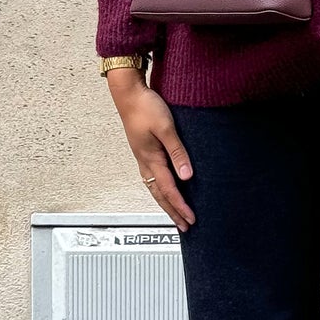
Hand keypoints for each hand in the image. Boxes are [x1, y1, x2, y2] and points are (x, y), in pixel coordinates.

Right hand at [106, 71, 194, 230]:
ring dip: (165, 203)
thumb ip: (177, 152)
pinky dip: (160, 189)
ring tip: (175, 214)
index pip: (169, 189)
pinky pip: (152, 177)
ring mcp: (142, 157)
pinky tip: (164, 189)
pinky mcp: (143, 151)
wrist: (128, 93)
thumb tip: (187, 176)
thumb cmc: (146, 107)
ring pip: (154, 188)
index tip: (191, 219)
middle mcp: (145, 162)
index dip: (180, 206)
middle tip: (184, 226)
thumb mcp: (166, 128)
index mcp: (151, 158)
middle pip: (159, 194)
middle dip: (172, 211)